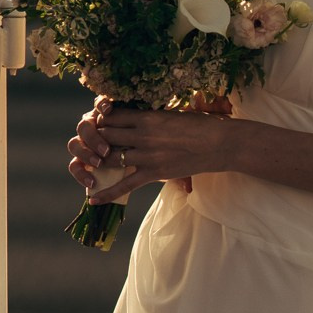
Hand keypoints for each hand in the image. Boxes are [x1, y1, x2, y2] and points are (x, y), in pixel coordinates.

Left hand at [68, 98, 235, 201]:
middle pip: (105, 135)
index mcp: (147, 116)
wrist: (220, 143)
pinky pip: (124, 185)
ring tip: (91, 164)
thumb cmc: (201, 125)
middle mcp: (142, 135)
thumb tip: (138, 117)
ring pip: (110, 158)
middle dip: (96, 139)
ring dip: (98, 160)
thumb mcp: (173, 113)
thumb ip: (153, 116)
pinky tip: (92, 199)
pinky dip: (106, 193)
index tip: (100, 122)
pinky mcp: (154, 173)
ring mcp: (147, 155)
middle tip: (93, 143)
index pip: (112, 116)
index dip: (102, 119)